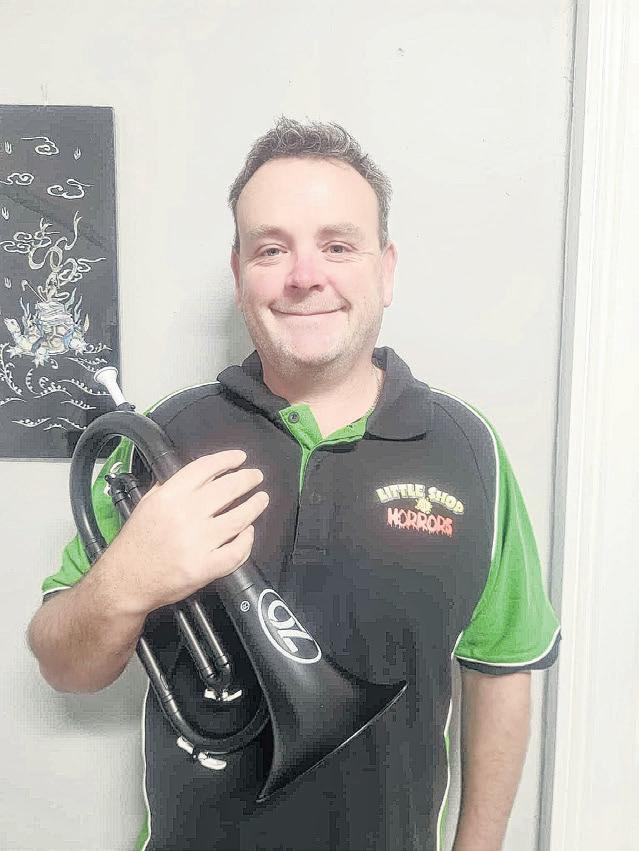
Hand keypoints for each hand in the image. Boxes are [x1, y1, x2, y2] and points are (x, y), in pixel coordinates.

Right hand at [101, 449, 268, 614]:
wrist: (125, 581)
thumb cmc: (135, 543)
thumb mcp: (147, 504)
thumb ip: (170, 487)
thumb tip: (200, 475)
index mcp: (169, 497)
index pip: (204, 468)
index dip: (226, 460)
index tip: (240, 457)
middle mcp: (185, 515)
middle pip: (227, 489)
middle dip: (247, 479)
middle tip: (256, 476)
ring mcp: (197, 542)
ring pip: (239, 518)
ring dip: (255, 506)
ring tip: (261, 499)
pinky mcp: (204, 567)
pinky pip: (236, 551)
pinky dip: (246, 540)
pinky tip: (248, 532)